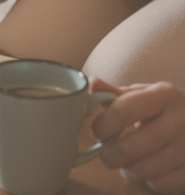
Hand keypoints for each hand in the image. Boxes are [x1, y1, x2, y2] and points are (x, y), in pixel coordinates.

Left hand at [90, 77, 184, 193]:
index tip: (98, 131)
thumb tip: (91, 83)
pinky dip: (150, 180)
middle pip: (129, 148)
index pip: (122, 111)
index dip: (102, 125)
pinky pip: (160, 183)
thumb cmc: (168, 109)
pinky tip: (152, 169)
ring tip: (128, 161)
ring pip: (143, 169)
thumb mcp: (146, 96)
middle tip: (108, 153)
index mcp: (164, 96)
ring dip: (128, 169)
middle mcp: (181, 120)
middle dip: (109, 155)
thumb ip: (116, 93)